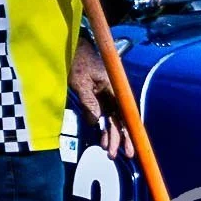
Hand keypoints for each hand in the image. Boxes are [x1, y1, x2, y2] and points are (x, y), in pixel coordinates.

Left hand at [71, 38, 131, 158]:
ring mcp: (106, 94)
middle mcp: (113, 92)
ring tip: (108, 151)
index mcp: (113, 87)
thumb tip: (95, 122)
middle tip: (116, 155)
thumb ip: (89, 102)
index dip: (128, 132)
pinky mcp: (98, 95)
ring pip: (112, 118)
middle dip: (119, 138)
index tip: (130, 147)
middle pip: (120, 118)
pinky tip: (102, 138)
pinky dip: (103, 126)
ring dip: (111, 134)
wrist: (71, 45)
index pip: (125, 114)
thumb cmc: (76, 60)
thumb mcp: (80, 82)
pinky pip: (104, 114)